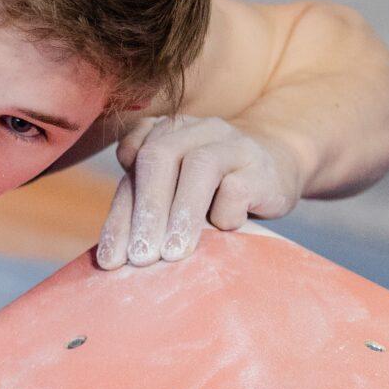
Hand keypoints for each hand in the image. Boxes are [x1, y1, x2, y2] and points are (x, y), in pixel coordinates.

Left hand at [96, 115, 299, 268]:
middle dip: (147, 210)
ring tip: (172, 254)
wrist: (277, 168)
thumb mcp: (175, 189)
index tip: (110, 260)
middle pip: (159, 157)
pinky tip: (222, 231)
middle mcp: (194, 129)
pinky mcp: (260, 167)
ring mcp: (229, 143)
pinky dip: (225, 213)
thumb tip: (113, 252)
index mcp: (164, 130)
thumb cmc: (214, 188)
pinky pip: (237, 188)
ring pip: (199, 167)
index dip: (119, 215)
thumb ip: (142, 200)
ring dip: (182, 214)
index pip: (131, 168)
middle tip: (140, 257)